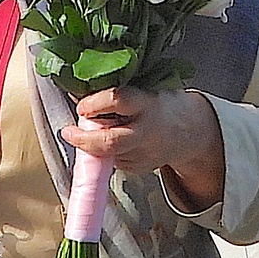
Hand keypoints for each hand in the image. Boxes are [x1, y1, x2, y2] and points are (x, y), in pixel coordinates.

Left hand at [61, 86, 224, 211]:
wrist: (190, 130)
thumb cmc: (161, 104)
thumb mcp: (146, 89)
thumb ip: (119, 94)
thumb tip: (82, 90)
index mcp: (148, 104)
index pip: (119, 100)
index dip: (96, 104)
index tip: (81, 106)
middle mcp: (147, 131)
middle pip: (111, 142)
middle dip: (85, 140)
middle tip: (68, 132)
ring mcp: (144, 154)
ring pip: (108, 154)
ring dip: (91, 146)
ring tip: (86, 133)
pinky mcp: (140, 168)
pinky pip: (114, 162)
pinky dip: (104, 153)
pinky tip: (108, 142)